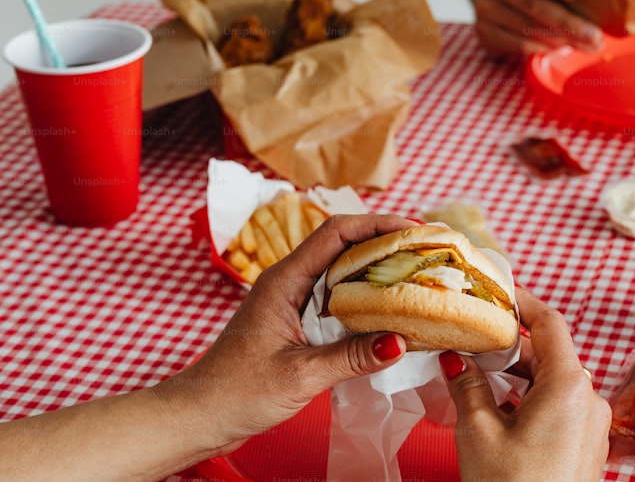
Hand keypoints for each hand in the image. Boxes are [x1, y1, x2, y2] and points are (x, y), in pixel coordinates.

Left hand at [156, 214, 416, 453]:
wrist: (200, 414)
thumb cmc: (237, 392)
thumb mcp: (300, 375)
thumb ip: (351, 357)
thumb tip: (402, 342)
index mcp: (285, 280)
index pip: (336, 232)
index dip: (378, 224)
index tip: (415, 229)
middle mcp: (291, 280)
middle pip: (346, 245)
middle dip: (388, 242)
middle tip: (428, 251)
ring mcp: (294, 299)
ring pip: (345, 271)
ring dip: (381, 269)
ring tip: (421, 274)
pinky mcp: (299, 320)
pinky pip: (340, 296)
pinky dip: (368, 297)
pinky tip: (393, 309)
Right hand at [440, 287, 610, 481]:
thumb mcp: (478, 433)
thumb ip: (468, 386)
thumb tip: (456, 358)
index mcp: (571, 385)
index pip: (550, 322)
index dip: (522, 302)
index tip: (498, 292)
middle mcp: (591, 400)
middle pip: (549, 354)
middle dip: (510, 347)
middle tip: (472, 340)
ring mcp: (593, 426)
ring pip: (552, 383)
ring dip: (517, 377)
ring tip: (477, 378)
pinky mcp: (586, 448)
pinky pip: (559, 408)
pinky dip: (529, 401)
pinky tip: (497, 412)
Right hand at [472, 0, 603, 56]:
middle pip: (531, 3)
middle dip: (568, 23)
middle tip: (596, 36)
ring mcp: (484, 7)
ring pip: (527, 28)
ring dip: (561, 40)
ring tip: (589, 45)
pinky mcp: (483, 31)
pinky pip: (518, 44)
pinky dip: (543, 48)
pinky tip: (564, 48)